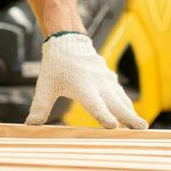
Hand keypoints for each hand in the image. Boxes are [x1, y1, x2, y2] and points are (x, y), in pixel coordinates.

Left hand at [27, 32, 147, 128]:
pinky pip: (120, 93)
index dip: (103, 115)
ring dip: (131, 112)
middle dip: (128, 116)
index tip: (114, 126)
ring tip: (141, 126)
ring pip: (121, 99)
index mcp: (82, 87)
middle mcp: (97, 83)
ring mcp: (105, 80)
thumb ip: (39, 107)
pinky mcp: (108, 78)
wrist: (67, 41)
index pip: (94, 104)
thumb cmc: (55, 65)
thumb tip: (29, 126)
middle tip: (141, 129)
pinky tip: (131, 113)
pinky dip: (126, 104)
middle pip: (115, 103)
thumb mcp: (45, 86)